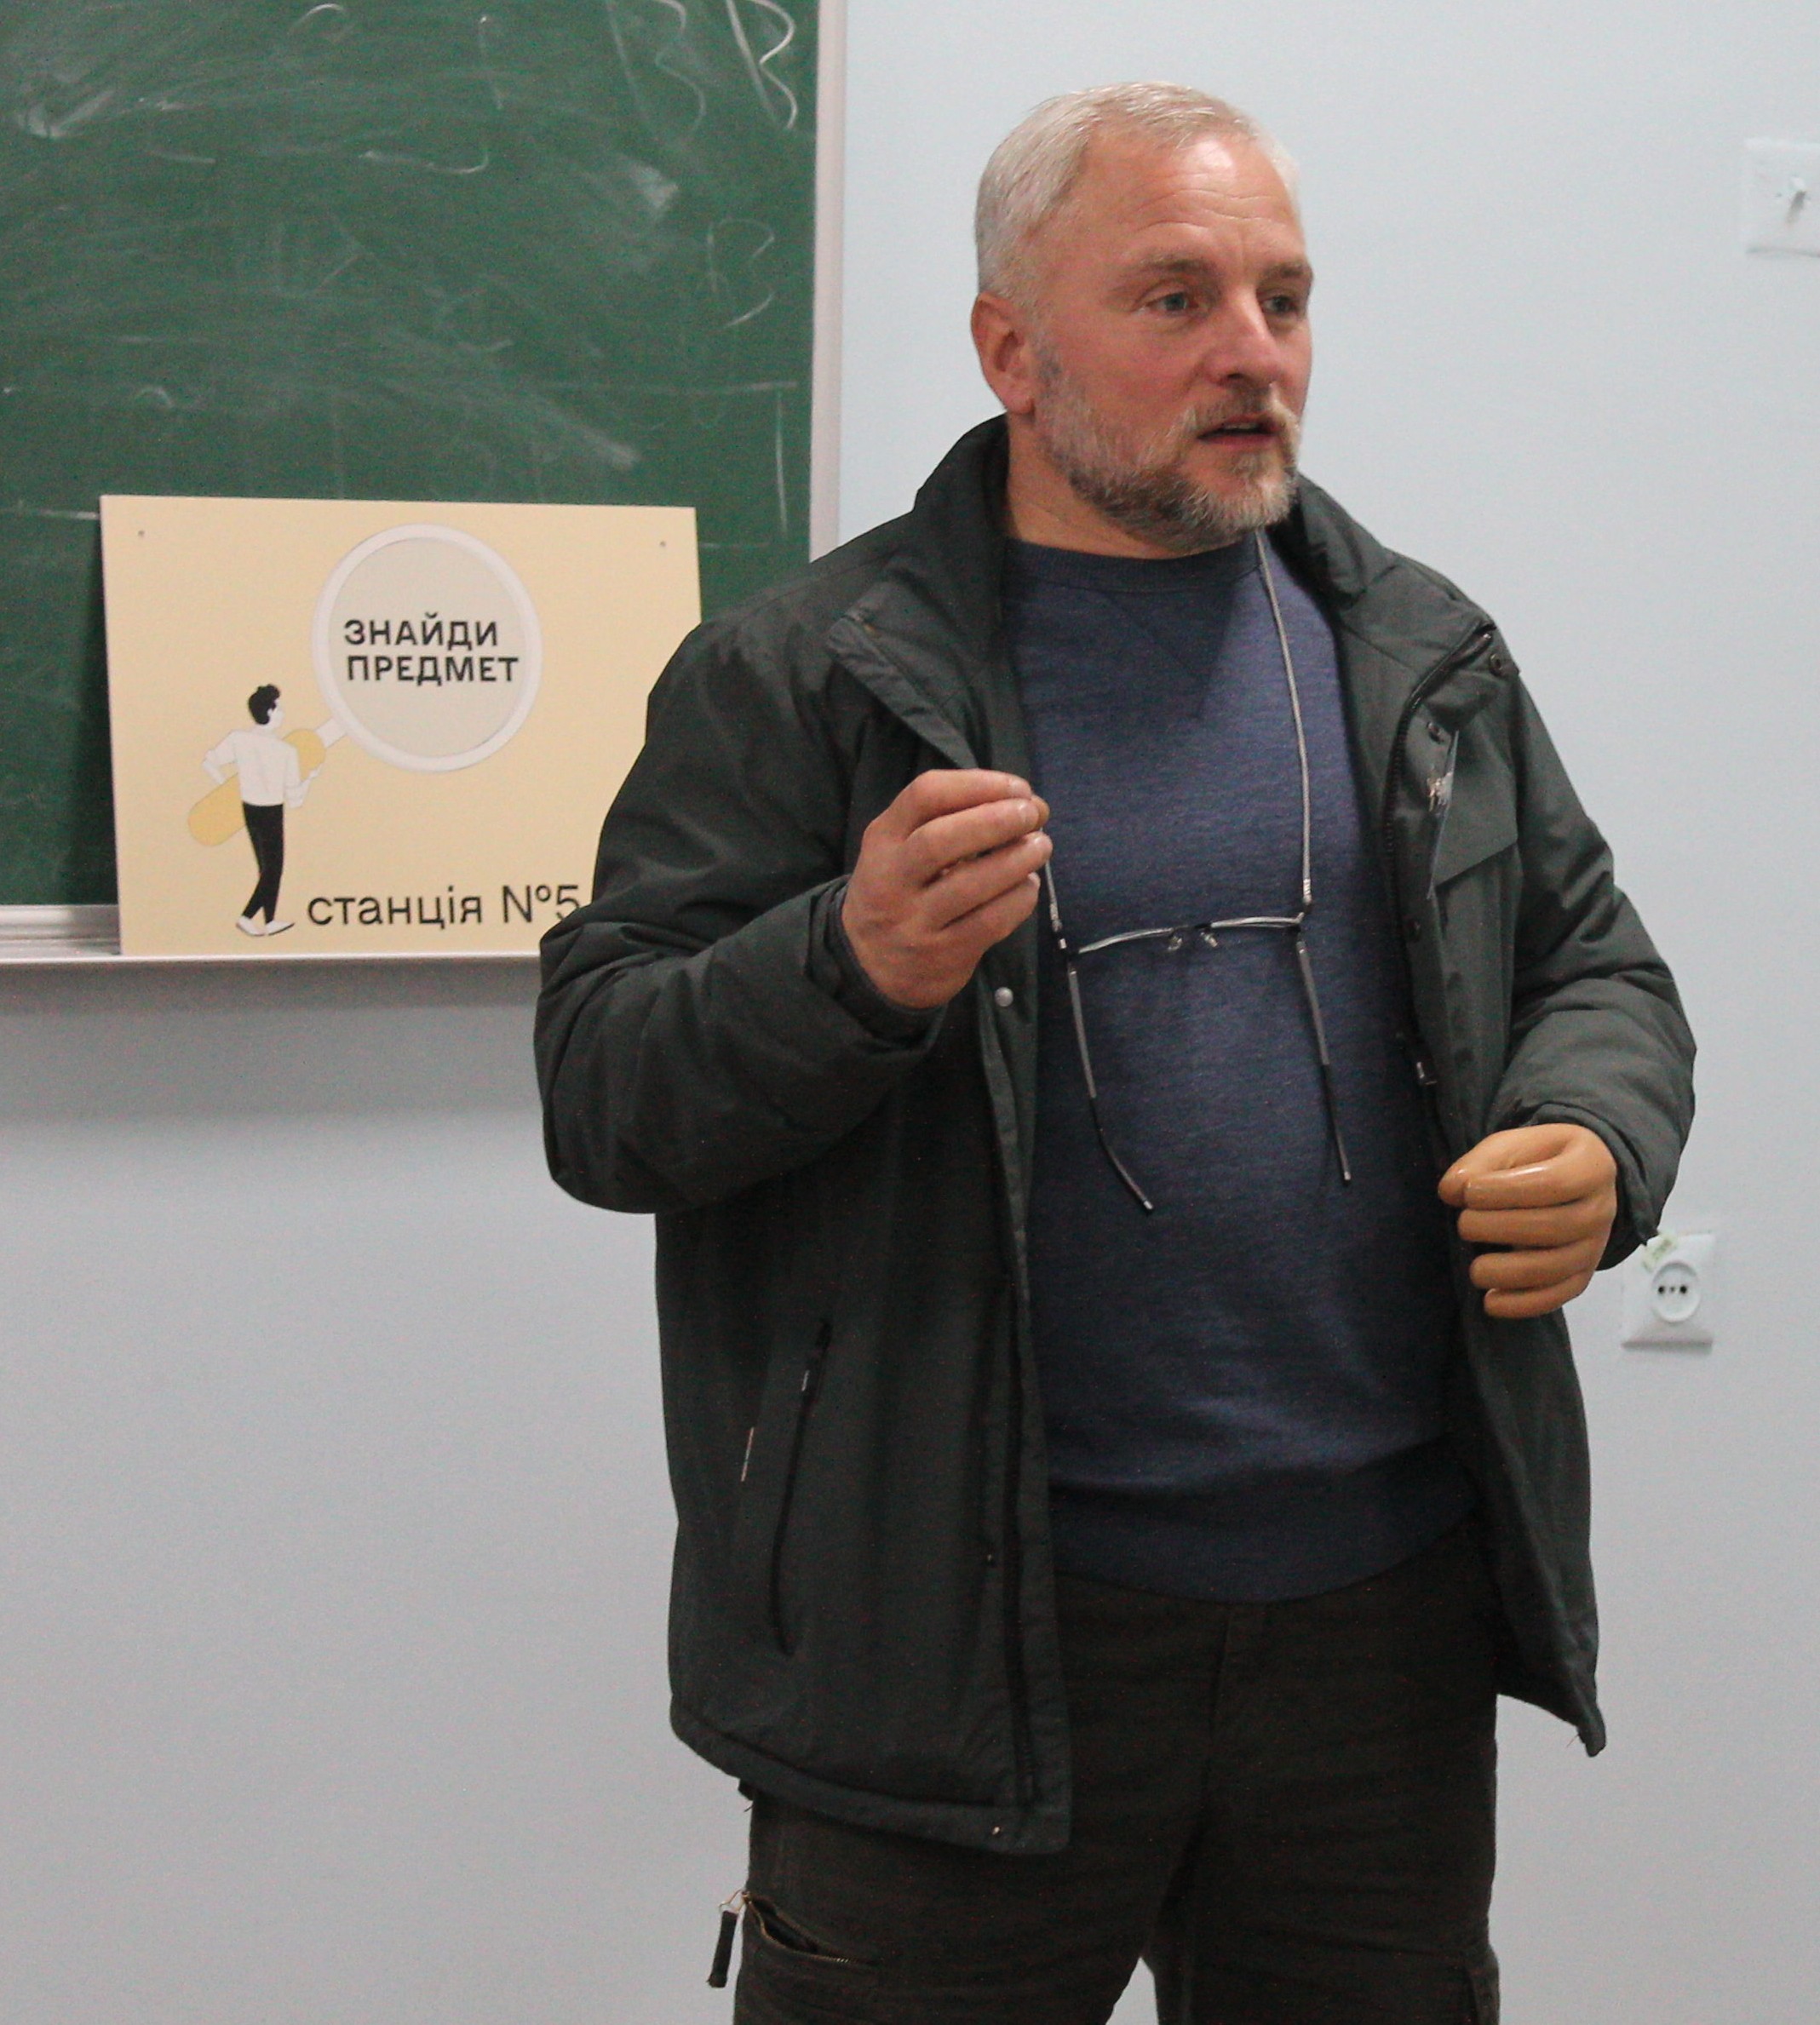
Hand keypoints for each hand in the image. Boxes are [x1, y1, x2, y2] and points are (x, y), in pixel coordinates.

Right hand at [841, 770, 1051, 1009]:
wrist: (869, 964)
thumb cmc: (900, 890)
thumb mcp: (900, 849)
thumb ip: (949, 821)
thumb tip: (1026, 803)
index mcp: (883, 839)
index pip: (924, 795)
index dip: (978, 784)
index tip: (1018, 788)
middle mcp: (891, 879)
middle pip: (941, 840)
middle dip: (996, 821)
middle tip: (1033, 814)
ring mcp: (915, 921)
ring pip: (969, 885)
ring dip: (1016, 860)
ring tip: (1041, 846)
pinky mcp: (942, 955)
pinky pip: (989, 923)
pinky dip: (1018, 900)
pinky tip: (1028, 886)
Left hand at [1438, 1123, 1617, 1319]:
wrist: (1575, 1183)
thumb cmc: (1537, 1160)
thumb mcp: (1512, 1145)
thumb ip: (1481, 1163)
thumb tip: (1451, 1191)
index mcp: (1591, 1166)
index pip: (1553, 1183)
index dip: (1507, 1191)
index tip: (1470, 1192)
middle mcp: (1601, 1209)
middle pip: (1555, 1227)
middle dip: (1501, 1229)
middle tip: (1465, 1224)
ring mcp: (1594, 1246)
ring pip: (1556, 1267)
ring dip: (1508, 1272)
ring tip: (1475, 1269)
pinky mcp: (1581, 1275)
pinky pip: (1558, 1295)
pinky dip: (1523, 1304)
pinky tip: (1490, 1301)